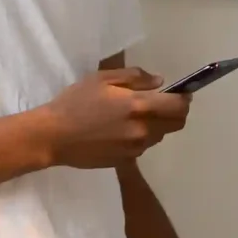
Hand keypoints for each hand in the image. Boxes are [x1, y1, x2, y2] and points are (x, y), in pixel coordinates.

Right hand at [39, 68, 190, 169]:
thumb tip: (159, 82)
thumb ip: (135, 77)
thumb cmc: (74, 102)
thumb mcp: (101, 79)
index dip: (184, 98)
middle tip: (161, 103)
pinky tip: (121, 131)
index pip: (179, 105)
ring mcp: (136, 148)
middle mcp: (143, 129)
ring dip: (158, 125)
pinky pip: (144, 146)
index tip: (179, 93)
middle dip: (175, 112)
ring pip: (161, 135)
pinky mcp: (127, 160)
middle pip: (177, 124)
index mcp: (138, 105)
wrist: (53, 137)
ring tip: (136, 117)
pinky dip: (141, 137)